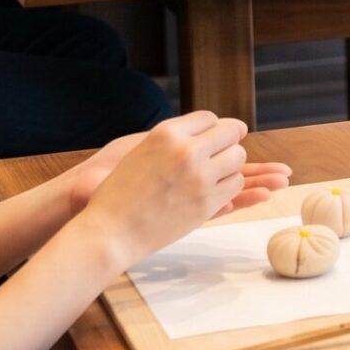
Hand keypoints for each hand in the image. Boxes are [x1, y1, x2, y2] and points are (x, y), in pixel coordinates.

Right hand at [71, 111, 255, 264]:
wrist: (111, 231)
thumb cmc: (121, 193)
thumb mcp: (142, 151)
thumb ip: (174, 140)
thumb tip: (211, 128)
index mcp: (167, 134)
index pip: (209, 118)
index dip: (213, 129)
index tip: (213, 139)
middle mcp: (186, 151)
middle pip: (230, 133)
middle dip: (227, 143)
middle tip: (217, 157)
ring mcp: (200, 177)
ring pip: (238, 158)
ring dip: (230, 165)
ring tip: (212, 175)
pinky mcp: (208, 202)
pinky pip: (236, 184)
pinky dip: (228, 187)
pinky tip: (211, 192)